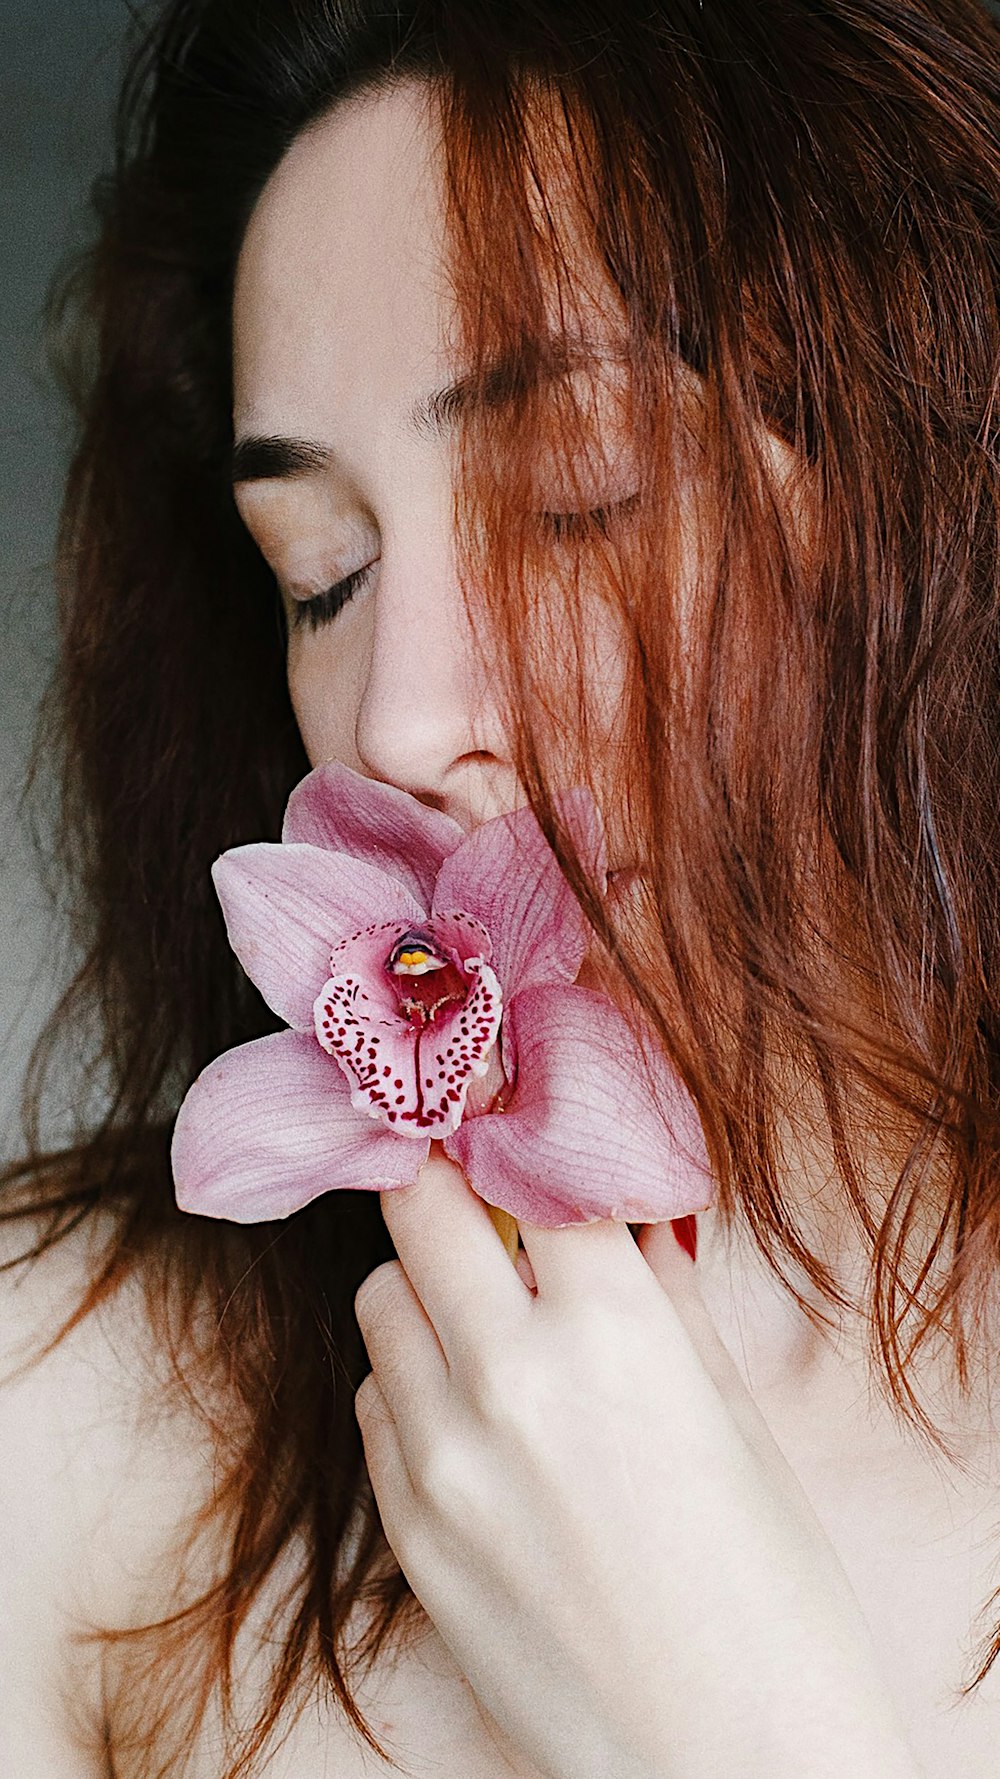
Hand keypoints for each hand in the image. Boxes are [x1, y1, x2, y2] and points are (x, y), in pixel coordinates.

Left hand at [353, 1151, 919, 1778]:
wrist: (727, 1764)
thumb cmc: (768, 1591)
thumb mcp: (735, 1418)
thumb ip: (669, 1299)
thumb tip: (632, 1219)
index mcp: (613, 1330)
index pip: (524, 1170)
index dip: (516, 1132)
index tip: (505, 1110)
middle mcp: (507, 1376)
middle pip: (416, 1207)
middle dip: (438, 1179)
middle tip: (464, 1184)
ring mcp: (441, 1457)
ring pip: (379, 1301)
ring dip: (423, 1289)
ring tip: (483, 1325)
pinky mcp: (405, 1532)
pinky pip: (374, 1406)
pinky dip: (411, 1387)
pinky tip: (473, 1420)